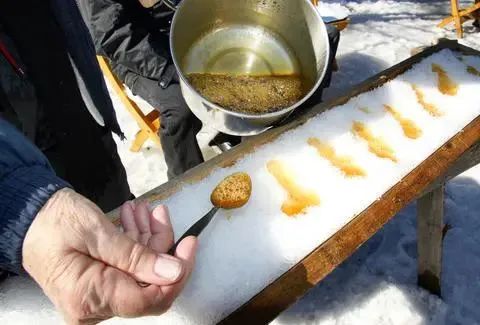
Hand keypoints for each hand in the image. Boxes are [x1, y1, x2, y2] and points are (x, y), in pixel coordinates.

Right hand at [22, 188, 196, 323]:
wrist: (27, 215)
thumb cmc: (54, 222)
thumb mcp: (98, 233)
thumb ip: (137, 256)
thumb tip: (175, 272)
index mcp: (91, 298)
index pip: (150, 299)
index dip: (177, 272)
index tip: (190, 244)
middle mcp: (95, 306)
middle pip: (149, 284)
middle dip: (160, 247)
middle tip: (160, 214)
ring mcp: (97, 296)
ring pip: (140, 272)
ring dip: (147, 239)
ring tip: (144, 210)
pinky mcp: (99, 283)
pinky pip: (128, 268)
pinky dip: (135, 243)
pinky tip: (135, 218)